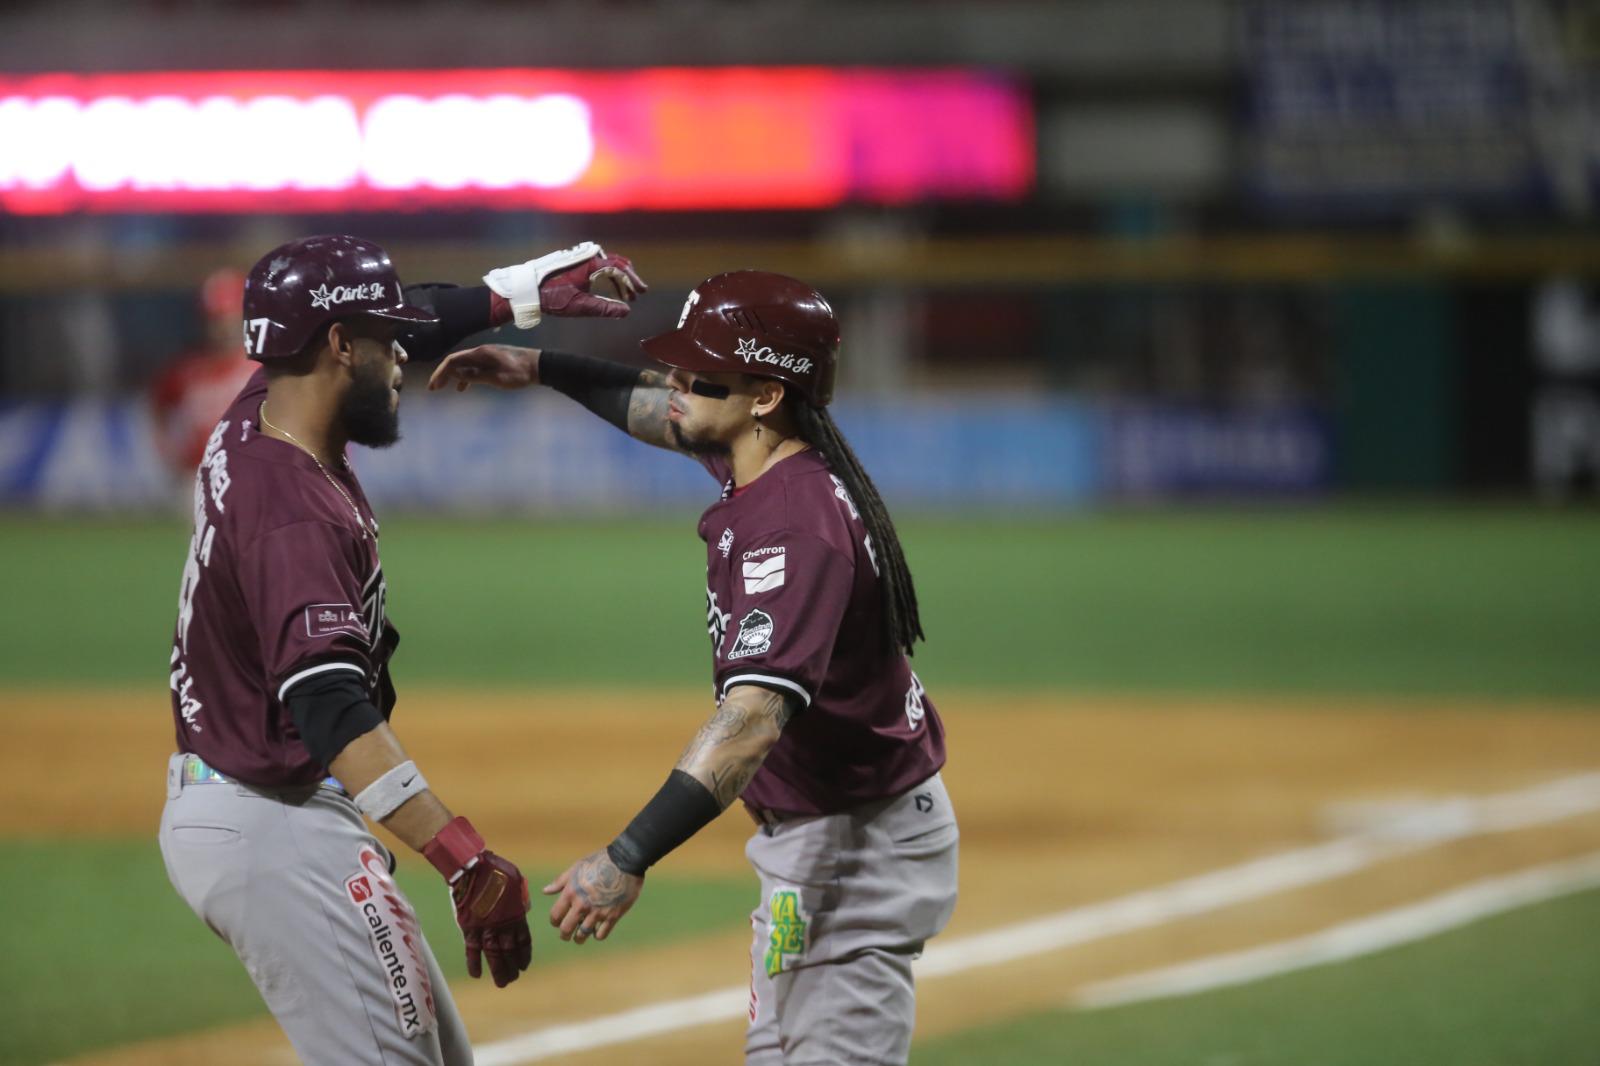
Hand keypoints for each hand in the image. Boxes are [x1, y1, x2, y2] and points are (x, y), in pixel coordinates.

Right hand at [428, 344, 538, 392]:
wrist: (539, 366)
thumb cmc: (519, 374)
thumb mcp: (496, 378)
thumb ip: (475, 376)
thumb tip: (454, 375)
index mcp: (480, 354)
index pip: (453, 361)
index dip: (441, 373)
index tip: (433, 386)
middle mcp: (481, 352)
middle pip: (456, 361)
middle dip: (443, 374)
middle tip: (434, 388)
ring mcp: (487, 356)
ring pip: (464, 364)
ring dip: (453, 375)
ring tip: (445, 388)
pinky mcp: (493, 361)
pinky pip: (474, 367)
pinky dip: (465, 376)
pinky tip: (463, 388)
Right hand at [451, 851, 533, 985]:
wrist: (473, 867)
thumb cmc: (496, 869)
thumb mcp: (517, 882)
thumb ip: (520, 898)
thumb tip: (522, 907)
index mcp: (516, 914)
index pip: (523, 941)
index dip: (523, 955)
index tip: (523, 965)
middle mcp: (502, 925)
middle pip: (509, 952)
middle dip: (512, 967)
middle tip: (512, 978)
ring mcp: (485, 928)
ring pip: (493, 955)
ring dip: (498, 970)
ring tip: (501, 983)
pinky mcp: (469, 927)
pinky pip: (472, 949)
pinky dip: (473, 962)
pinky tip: (476, 974)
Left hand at [482, 242, 647, 327]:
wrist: (527, 288)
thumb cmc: (552, 297)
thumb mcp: (580, 306)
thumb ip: (605, 309)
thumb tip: (626, 311)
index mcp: (590, 264)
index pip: (619, 269)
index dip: (632, 282)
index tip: (641, 293)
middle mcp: (587, 256)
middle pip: (617, 263)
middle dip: (628, 279)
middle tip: (638, 293)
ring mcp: (581, 257)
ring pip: (608, 264)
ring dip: (618, 278)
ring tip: (626, 295)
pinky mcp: (576, 262)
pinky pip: (599, 265)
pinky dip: (608, 276)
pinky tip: (610, 288)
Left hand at [543, 848, 643, 943]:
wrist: (625, 861)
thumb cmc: (599, 862)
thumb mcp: (576, 868)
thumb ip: (560, 882)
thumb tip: (545, 891)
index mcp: (571, 893)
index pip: (555, 916)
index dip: (555, 921)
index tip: (558, 921)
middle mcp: (582, 905)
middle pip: (566, 929)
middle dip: (564, 935)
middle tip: (567, 935)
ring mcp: (598, 912)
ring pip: (583, 934)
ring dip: (579, 938)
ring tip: (580, 936)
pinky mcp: (612, 916)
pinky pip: (601, 934)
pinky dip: (597, 935)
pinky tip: (597, 931)